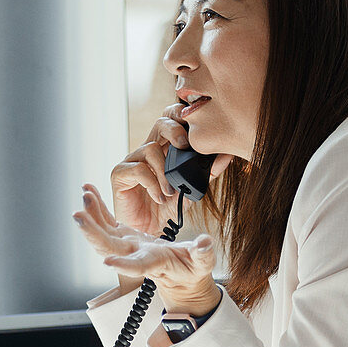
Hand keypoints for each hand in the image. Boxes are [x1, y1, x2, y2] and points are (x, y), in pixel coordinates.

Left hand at [74, 185, 220, 313]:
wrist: (179, 273)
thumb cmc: (191, 269)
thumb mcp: (201, 263)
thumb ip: (203, 254)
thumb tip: (205, 243)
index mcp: (153, 263)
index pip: (137, 266)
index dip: (123, 265)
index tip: (109, 262)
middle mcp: (134, 254)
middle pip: (108, 247)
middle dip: (92, 233)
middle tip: (79, 216)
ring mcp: (126, 245)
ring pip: (102, 233)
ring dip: (91, 217)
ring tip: (85, 196)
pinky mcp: (123, 235)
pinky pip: (106, 222)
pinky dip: (96, 208)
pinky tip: (88, 192)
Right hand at [110, 105, 232, 235]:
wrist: (150, 232)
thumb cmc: (167, 208)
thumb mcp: (192, 188)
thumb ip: (207, 171)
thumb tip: (227, 154)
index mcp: (164, 148)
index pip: (171, 119)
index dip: (181, 114)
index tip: (196, 126)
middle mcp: (148, 149)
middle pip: (160, 123)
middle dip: (175, 130)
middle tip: (185, 145)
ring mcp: (132, 160)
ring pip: (150, 148)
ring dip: (165, 172)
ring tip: (170, 192)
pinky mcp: (119, 174)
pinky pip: (138, 169)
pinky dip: (153, 184)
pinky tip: (159, 197)